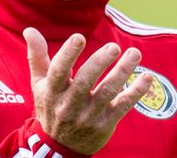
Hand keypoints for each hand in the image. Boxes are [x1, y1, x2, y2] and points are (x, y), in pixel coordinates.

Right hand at [23, 27, 152, 153]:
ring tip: (134, 54)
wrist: (59, 147)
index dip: (68, 54)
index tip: (79, 37)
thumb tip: (29, 30)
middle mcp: (69, 105)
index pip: (58, 71)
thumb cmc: (51, 106)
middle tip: (113, 47)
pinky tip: (147, 77)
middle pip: (84, 82)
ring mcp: (88, 116)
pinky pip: (123, 106)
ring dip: (122, 72)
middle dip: (99, 63)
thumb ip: (37, 57)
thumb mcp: (39, 85)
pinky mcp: (105, 124)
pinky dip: (136, 92)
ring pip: (107, 93)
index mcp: (51, 91)